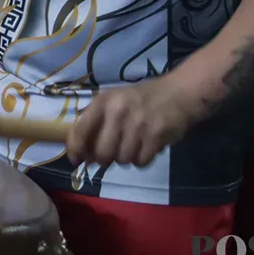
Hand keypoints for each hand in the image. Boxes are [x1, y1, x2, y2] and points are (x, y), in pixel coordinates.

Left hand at [66, 76, 195, 167]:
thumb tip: (82, 153)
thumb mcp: (113, 101)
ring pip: (122, 159)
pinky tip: (145, 147)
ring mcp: (138, 125)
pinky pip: (140, 162)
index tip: (75, 159)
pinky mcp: (156, 137)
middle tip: (111, 154)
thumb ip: (95, 122)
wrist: (178, 93)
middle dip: (104, 158)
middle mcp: (118, 113)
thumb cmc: (140, 99)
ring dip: (125, 157)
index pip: (81, 130)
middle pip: (102, 153)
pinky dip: (141, 159)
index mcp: (103, 102)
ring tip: (132, 145)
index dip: (75, 149)